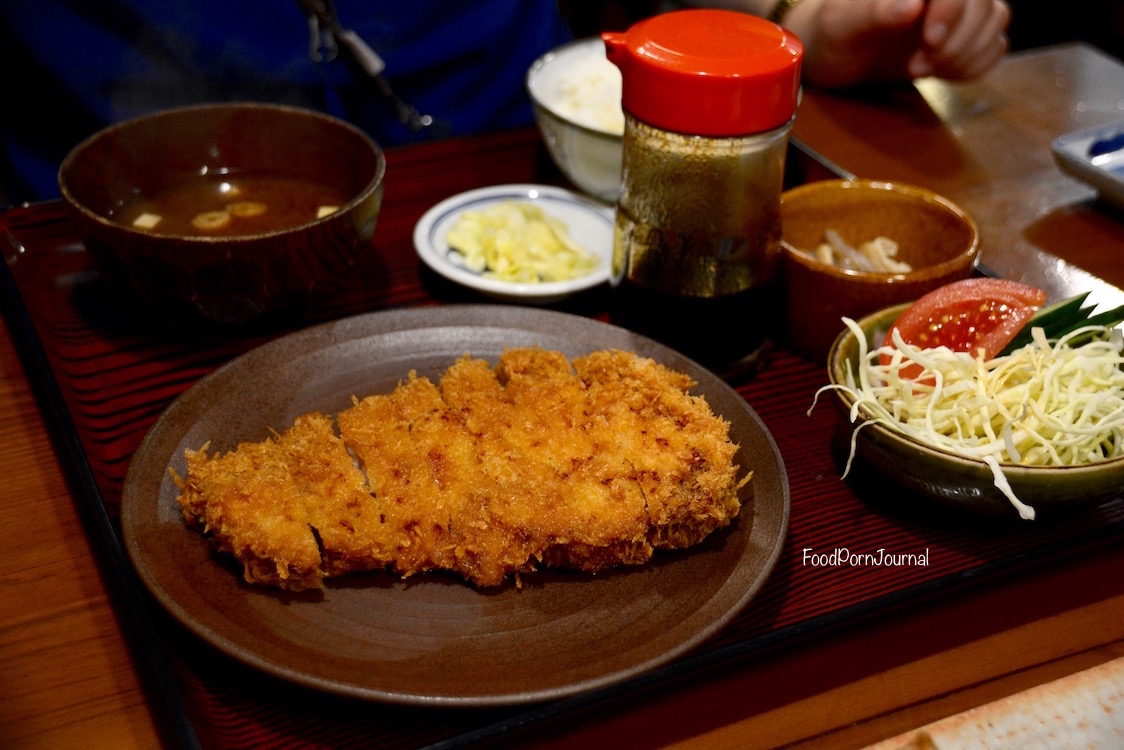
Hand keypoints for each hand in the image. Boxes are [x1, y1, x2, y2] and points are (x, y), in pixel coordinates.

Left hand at [785, 0, 1010, 87]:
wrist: (833, 56)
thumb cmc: (831, 35)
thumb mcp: (839, 26)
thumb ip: (872, 12)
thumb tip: (913, 5)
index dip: (953, 9)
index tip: (929, 40)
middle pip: (984, 3)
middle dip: (956, 41)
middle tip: (916, 67)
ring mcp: (956, 10)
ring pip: (996, 19)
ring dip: (965, 54)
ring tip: (920, 71)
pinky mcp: (962, 36)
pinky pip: (995, 45)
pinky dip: (974, 65)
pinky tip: (940, 74)